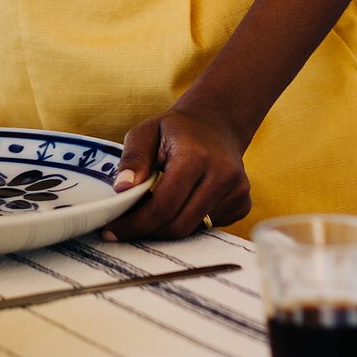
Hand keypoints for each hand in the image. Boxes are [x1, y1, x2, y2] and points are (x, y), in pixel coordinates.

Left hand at [102, 108, 250, 240]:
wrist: (215, 124)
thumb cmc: (175, 129)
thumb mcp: (146, 131)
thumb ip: (133, 159)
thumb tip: (122, 190)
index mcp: (195, 157)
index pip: (164, 204)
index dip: (136, 223)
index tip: (113, 230)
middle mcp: (222, 176)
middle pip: (180, 225)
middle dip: (149, 231)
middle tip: (125, 228)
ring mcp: (237, 192)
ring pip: (194, 229)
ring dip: (167, 227)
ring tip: (152, 210)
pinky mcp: (243, 204)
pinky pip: (209, 227)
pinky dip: (188, 221)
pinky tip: (181, 202)